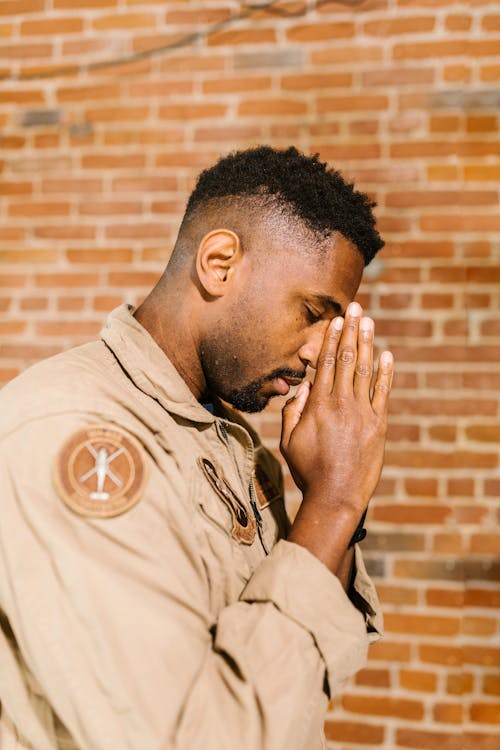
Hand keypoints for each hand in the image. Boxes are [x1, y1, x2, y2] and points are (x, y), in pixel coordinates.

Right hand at [280, 302, 393, 569]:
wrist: (336, 495)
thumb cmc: (308, 470)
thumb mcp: (288, 441)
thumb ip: (292, 412)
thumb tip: (303, 387)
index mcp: (318, 405)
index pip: (326, 363)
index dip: (332, 339)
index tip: (336, 320)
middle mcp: (341, 403)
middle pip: (347, 358)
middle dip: (351, 331)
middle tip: (355, 308)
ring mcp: (362, 412)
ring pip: (365, 370)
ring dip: (367, 343)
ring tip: (368, 322)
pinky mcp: (378, 425)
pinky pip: (383, 393)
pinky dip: (386, 372)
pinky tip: (387, 354)